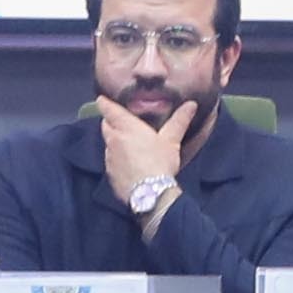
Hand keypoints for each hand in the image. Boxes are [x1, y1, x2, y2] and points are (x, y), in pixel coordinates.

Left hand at [95, 94, 201, 214]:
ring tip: (126, 142)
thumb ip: (179, 120)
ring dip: (113, 141)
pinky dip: (116, 158)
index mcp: (126, 127)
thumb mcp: (172, 139)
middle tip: (117, 120)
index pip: (108, 110)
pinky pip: (110, 161)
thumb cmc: (159, 162)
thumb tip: (191, 105)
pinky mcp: (110, 174)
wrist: (150, 193)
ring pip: (107, 144)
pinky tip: (127, 163)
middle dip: (109, 121)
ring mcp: (109, 158)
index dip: (104, 103)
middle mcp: (113, 140)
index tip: (101, 99)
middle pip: (105, 125)